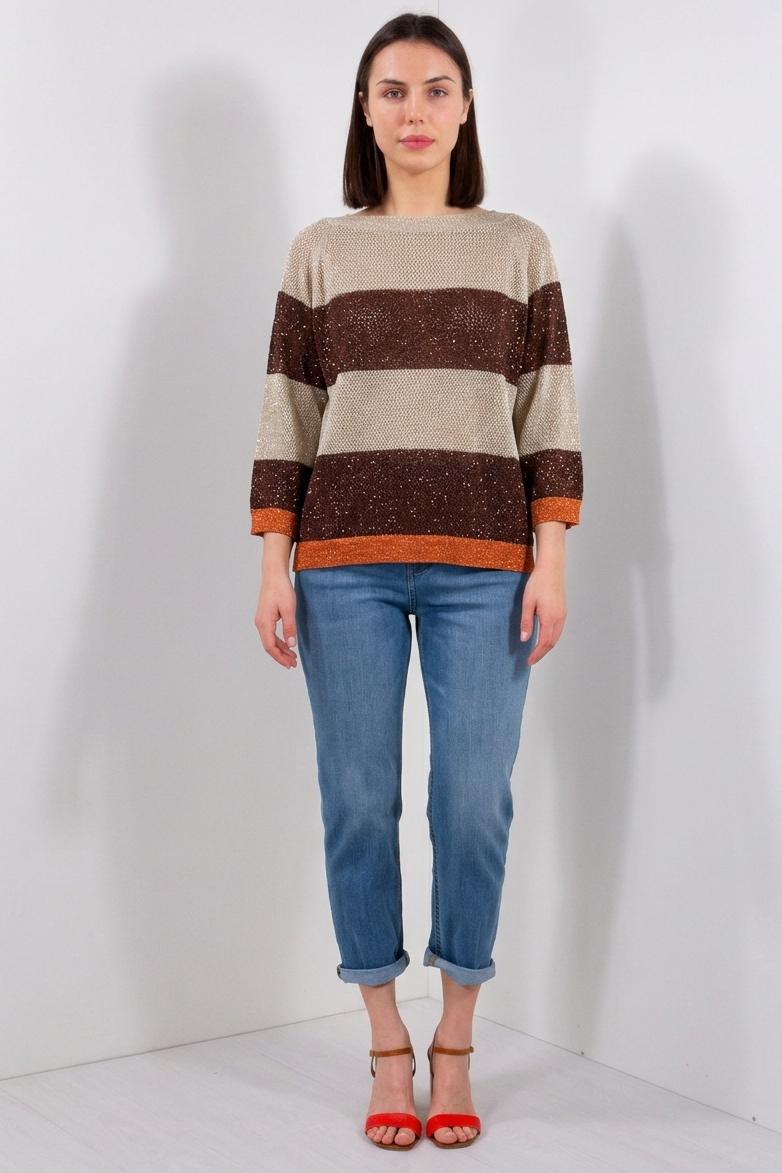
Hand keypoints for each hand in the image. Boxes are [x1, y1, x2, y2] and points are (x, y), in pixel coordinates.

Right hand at [255, 533, 297, 668]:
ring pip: (270, 640)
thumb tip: (291, 645)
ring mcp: (262, 620)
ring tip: (292, 657)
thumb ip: (289, 628)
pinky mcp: (265, 616)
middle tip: (293, 664)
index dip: (280, 657)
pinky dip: (279, 641)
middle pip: (269, 646)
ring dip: (281, 649)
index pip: (270, 646)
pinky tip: (287, 644)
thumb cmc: (281, 589)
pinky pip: (270, 634)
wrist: (273, 574)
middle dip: (281, 656)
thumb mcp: (289, 609)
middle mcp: (260, 623)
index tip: (290, 664)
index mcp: (264, 623)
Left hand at [520, 521, 566, 665]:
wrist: (552, 568)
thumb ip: (526, 622)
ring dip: (547, 646)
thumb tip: (525, 639)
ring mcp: (563, 614)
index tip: (529, 661)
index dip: (537, 654)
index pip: (544, 643)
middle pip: (552, 642)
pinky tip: (544, 637)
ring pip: (556, 636)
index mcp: (550, 617)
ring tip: (537, 651)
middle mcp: (559, 618)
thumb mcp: (527, 602)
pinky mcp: (563, 610)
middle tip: (532, 659)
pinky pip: (558, 629)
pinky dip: (551, 637)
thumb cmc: (538, 583)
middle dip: (542, 653)